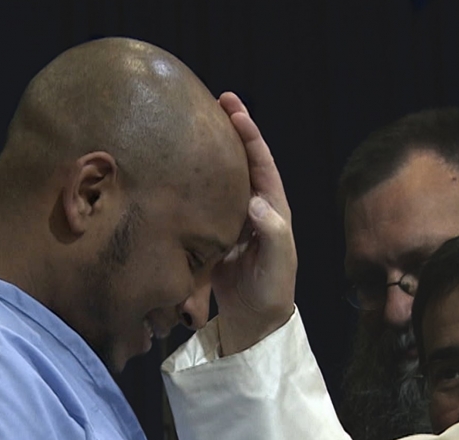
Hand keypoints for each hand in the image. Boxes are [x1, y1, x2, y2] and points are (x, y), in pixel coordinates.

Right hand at [212, 92, 296, 354]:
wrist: (254, 320)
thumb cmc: (272, 291)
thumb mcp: (278, 264)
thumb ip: (274, 233)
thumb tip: (257, 201)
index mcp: (274, 209)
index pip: (263, 164)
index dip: (250, 135)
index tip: (234, 109)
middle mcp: (256, 208)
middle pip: (244, 162)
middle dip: (232, 131)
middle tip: (215, 101)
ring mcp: (236, 218)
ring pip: (225, 177)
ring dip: (213, 151)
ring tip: (194, 126)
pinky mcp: (218, 232)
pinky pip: (208, 199)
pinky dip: (197, 181)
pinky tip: (180, 169)